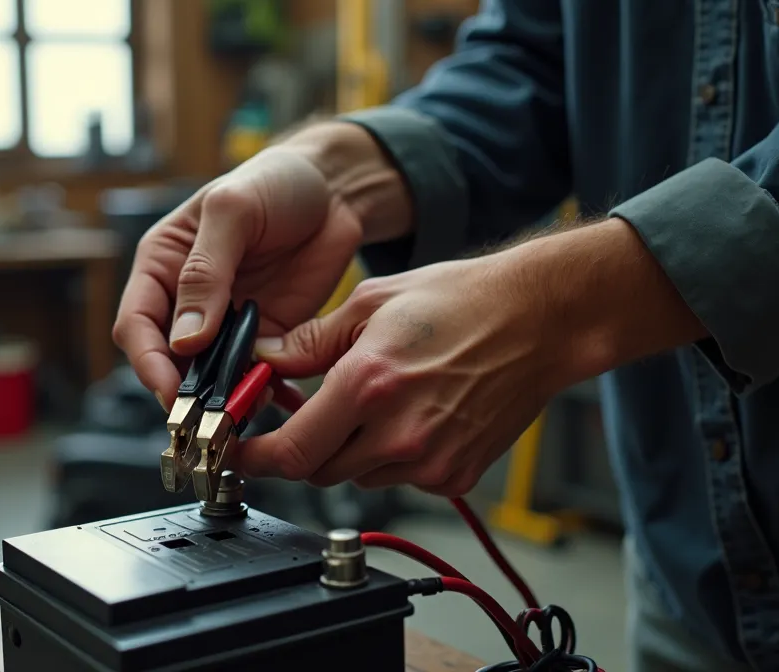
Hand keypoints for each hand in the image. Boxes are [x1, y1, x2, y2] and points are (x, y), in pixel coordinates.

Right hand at [113, 123, 408, 405]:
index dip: (148, 363)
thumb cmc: (273, 181)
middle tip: (210, 417)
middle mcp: (187, 302)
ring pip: (212, 377)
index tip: (171, 391)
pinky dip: (267, 394)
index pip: (137, 326)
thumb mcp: (233, 211)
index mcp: (162, 267)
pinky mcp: (267, 335)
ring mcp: (227, 323)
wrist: (334, 188)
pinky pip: (257, 376)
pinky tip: (283, 401)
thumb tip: (185, 337)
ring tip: (250, 408)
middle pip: (170, 362)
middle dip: (186, 393)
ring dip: (226, 399)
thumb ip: (206, 270)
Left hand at [238, 218, 706, 495]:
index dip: (253, 458)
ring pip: (357, 475)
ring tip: (367, 402)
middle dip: (298, 446)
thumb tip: (262, 359)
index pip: (290, 451)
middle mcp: (399, 432)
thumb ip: (309, 341)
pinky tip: (406, 415)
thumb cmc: (464, 301)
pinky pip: (398, 478)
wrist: (541, 320)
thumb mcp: (372, 303)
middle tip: (297, 416)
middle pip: (317, 470)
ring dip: (345, 449)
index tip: (237, 452)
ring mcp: (431, 460)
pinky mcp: (455, 476)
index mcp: (369, 385)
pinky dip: (387, 455)